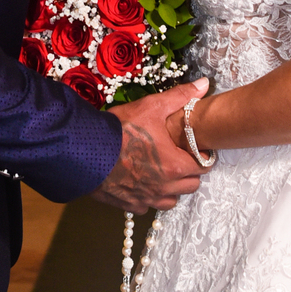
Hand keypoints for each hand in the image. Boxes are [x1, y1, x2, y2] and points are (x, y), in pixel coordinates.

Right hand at [91, 79, 210, 211]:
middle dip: (188, 172)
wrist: (86, 149)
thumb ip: (181, 96)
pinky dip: (148, 196)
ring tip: (161, 170)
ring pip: (171, 200)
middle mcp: (164, 187)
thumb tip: (204, 84)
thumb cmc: (121, 129)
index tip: (194, 148)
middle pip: (191, 185)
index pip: (203, 167)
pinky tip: (141, 181)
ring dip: (171, 188)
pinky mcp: (129, 205)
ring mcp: (147, 199)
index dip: (201, 156)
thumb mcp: (152, 106)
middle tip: (177, 156)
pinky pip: (148, 206)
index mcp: (175, 165)